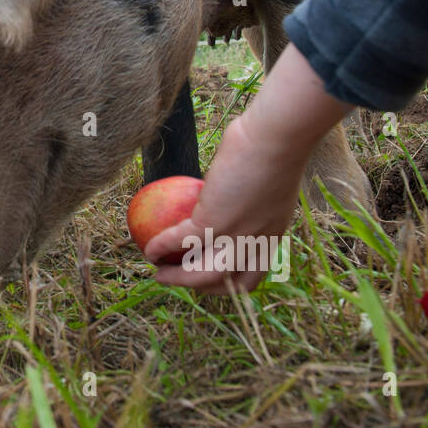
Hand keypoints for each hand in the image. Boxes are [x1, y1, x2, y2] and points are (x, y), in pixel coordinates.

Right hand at [144, 110, 308, 293]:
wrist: (277, 138)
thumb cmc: (277, 146)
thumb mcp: (269, 181)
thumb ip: (252, 195)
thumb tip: (229, 187)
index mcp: (272, 236)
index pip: (251, 275)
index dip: (227, 284)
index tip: (207, 277)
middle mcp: (257, 243)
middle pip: (226, 283)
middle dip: (198, 288)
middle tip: (177, 278)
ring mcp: (236, 235)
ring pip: (202, 273)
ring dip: (177, 279)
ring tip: (158, 272)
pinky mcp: (214, 220)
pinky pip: (180, 240)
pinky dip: (162, 247)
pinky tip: (149, 247)